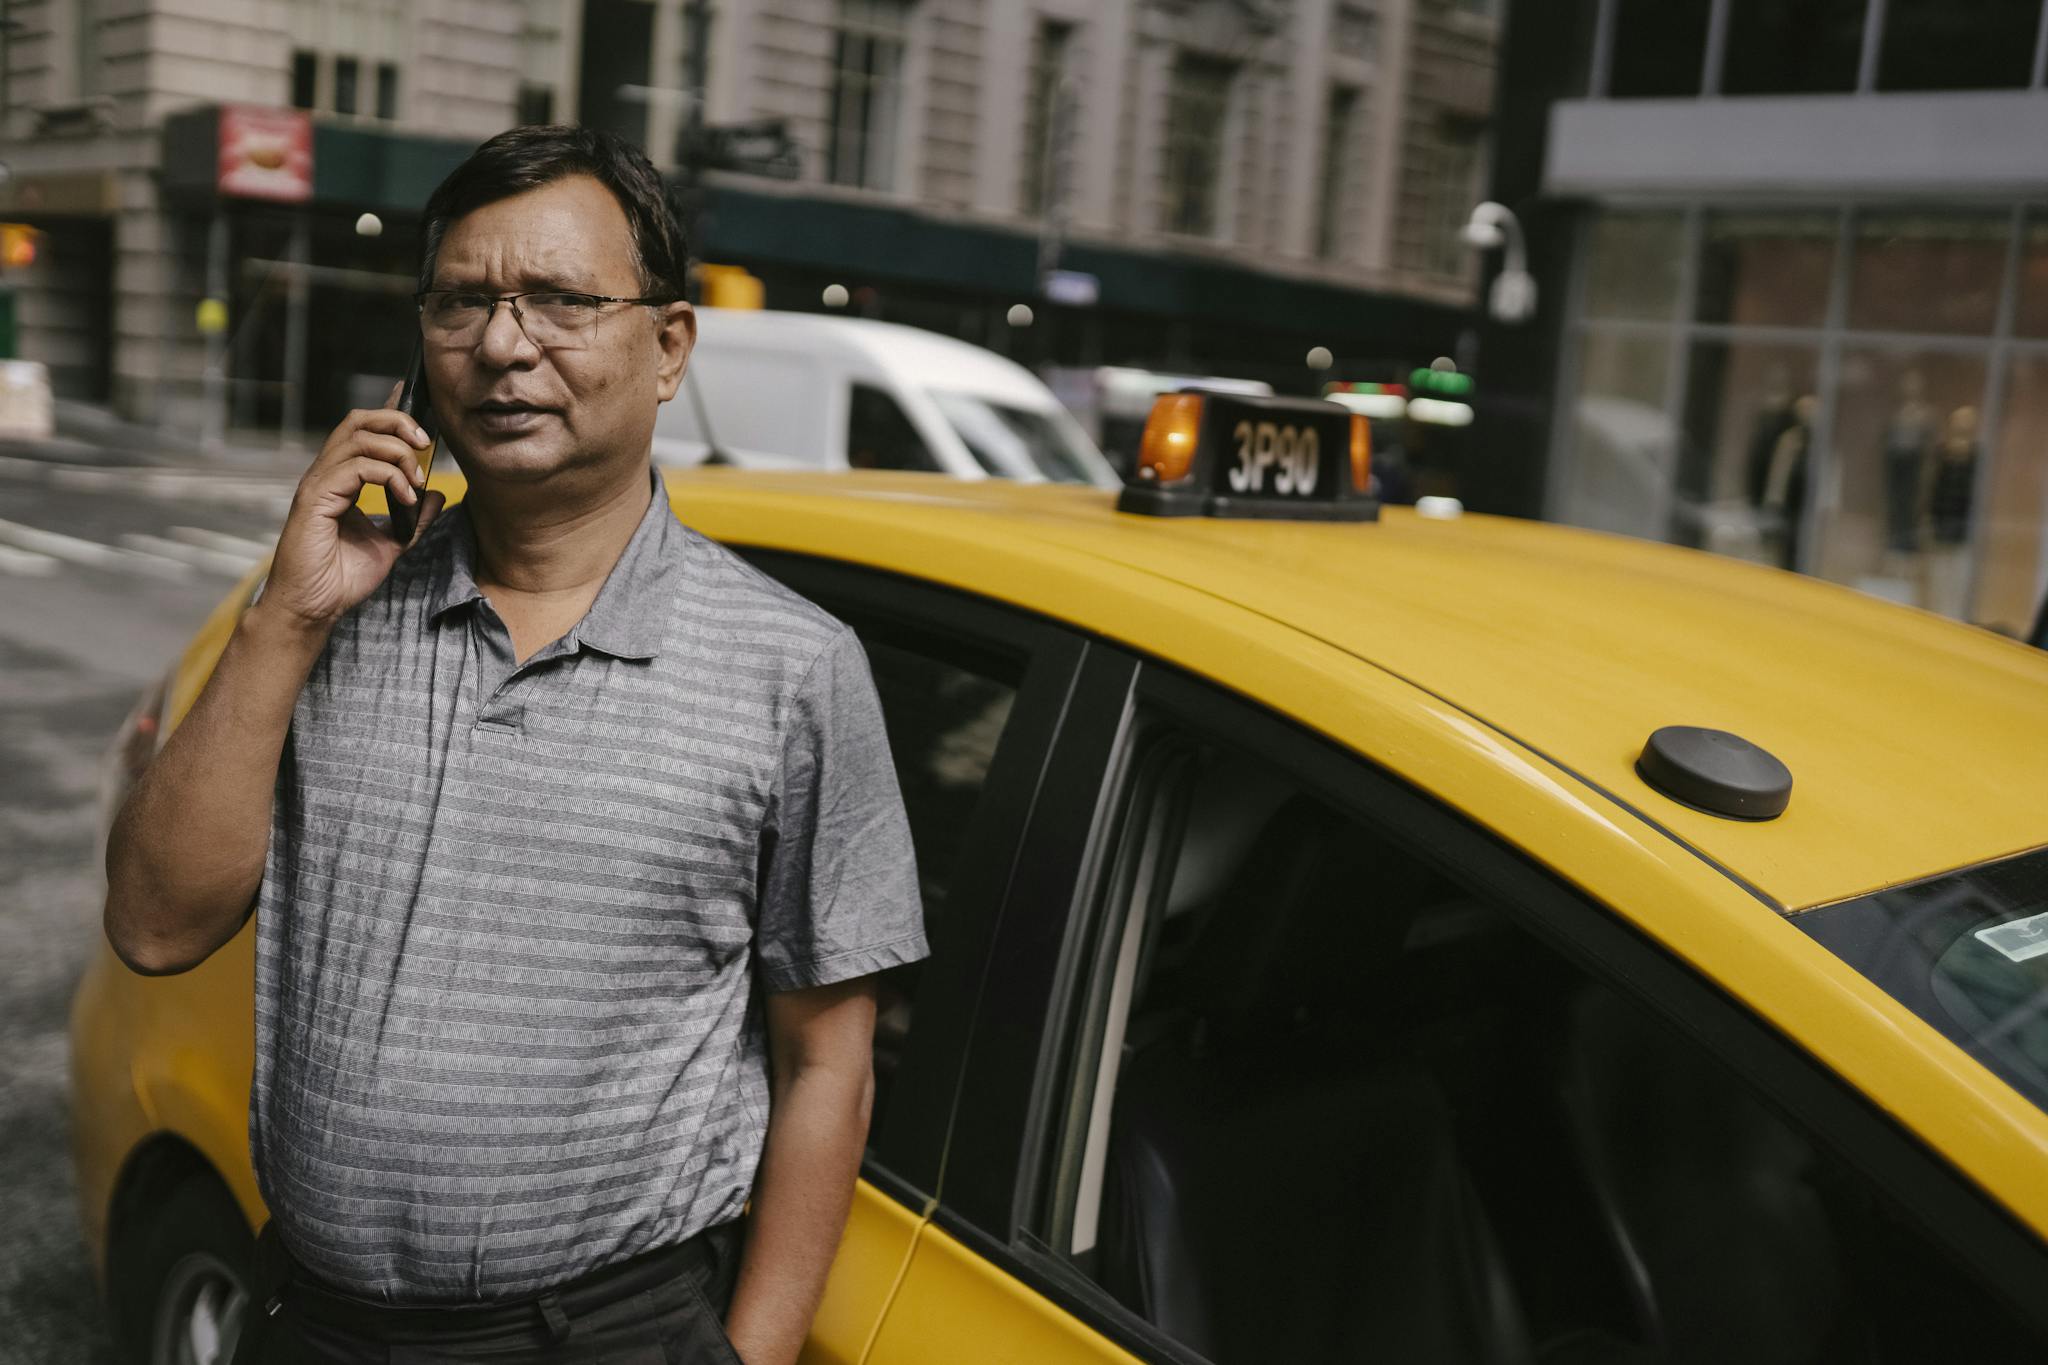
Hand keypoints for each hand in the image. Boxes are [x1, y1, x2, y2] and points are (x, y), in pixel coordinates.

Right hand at [260, 384, 444, 630]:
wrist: (314, 608)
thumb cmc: (341, 578)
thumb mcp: (391, 543)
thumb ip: (413, 518)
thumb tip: (437, 494)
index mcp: (341, 480)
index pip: (363, 431)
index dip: (391, 413)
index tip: (422, 413)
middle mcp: (327, 474)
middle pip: (358, 421)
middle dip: (397, 422)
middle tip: (426, 443)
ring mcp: (319, 483)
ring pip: (358, 437)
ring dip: (397, 452)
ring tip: (416, 480)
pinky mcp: (315, 497)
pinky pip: (355, 466)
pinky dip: (388, 475)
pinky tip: (404, 495)